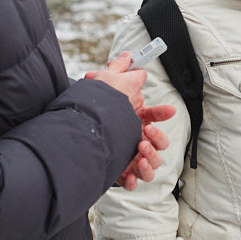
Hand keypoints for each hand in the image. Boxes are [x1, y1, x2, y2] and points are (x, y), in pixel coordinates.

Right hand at [85, 52, 145, 113]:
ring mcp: (133, 109)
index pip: (139, 71)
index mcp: (135, 82)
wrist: (95, 118)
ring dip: (113, 93)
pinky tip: (100, 103)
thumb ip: (119, 64)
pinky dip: (113, 105)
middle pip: (129, 84)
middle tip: (101, 79)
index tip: (119, 68)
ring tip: (96, 92)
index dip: (128, 69)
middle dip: (116, 82)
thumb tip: (127, 56)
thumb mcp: (107, 73)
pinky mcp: (128, 119)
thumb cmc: (102, 95)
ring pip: (124, 97)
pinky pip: (122, 108)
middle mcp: (138, 96)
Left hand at [86, 52, 176, 189]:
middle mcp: (132, 139)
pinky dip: (135, 180)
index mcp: (132, 121)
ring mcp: (126, 157)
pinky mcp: (119, 173)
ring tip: (138, 152)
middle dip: (157, 142)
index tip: (168, 110)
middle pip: (158, 145)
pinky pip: (133, 182)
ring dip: (150, 161)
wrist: (72, 132)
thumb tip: (129, 57)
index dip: (162, 114)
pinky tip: (130, 176)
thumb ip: (120, 70)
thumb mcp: (106, 83)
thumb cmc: (93, 107)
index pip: (154, 119)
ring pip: (151, 166)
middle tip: (145, 136)